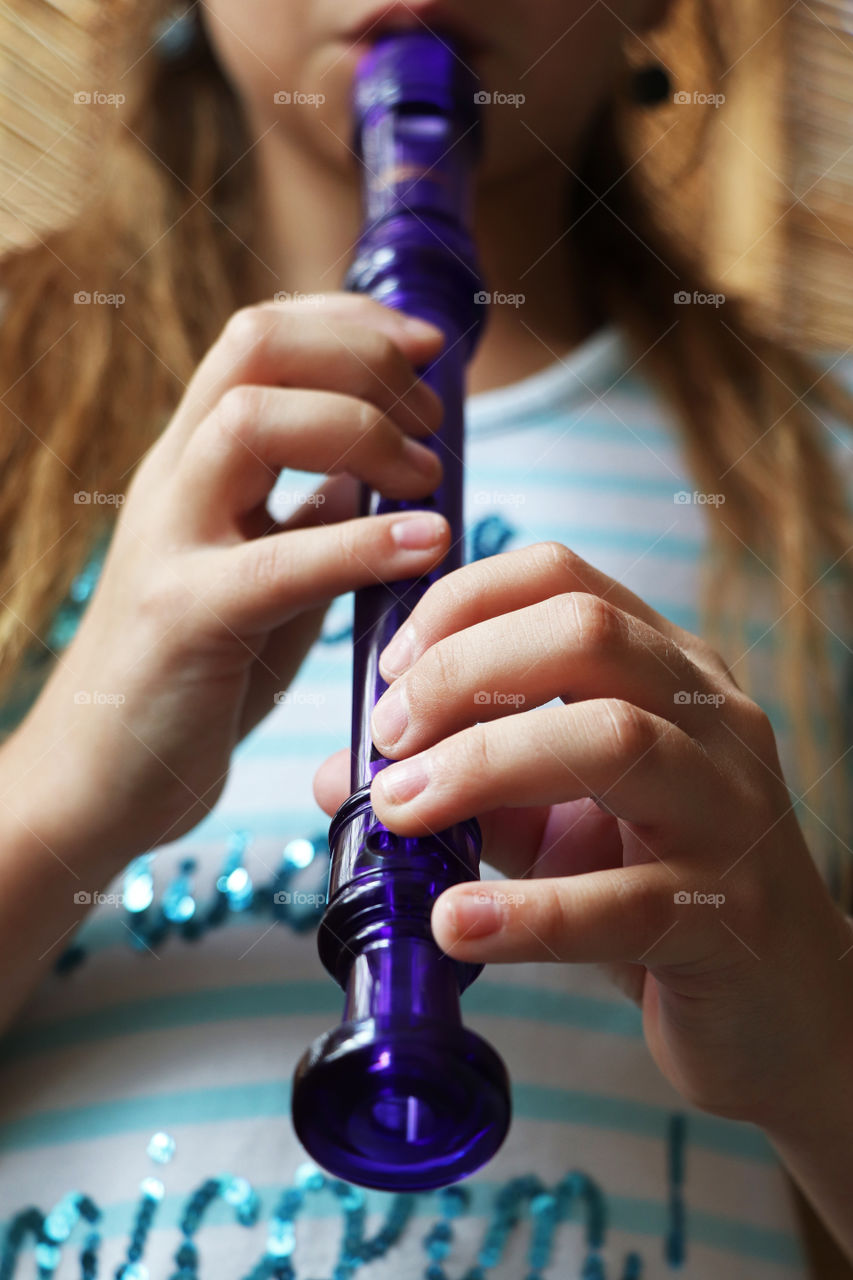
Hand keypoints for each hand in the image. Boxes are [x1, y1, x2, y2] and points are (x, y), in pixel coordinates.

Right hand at [3, 294, 450, 872]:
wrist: (97, 782)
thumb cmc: (191, 678)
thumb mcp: (263, 574)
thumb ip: (307, 514)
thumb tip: (375, 467)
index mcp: (192, 465)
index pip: (261, 337)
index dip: (351, 322)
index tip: (426, 347)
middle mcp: (173, 485)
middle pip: (254, 351)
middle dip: (362, 359)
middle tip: (434, 413)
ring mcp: (170, 546)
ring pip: (250, 424)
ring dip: (361, 430)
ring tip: (428, 478)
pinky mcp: (184, 622)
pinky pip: (279, 560)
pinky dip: (364, 542)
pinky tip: (429, 544)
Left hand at [315, 541, 852, 1128]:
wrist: (777, 1003)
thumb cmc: (655, 884)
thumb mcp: (552, 817)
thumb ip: (461, 782)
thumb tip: (343, 773)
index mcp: (668, 672)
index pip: (563, 580)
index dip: (462, 606)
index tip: (391, 669)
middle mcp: (709, 720)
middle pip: (586, 635)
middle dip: (463, 670)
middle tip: (390, 737)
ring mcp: (729, 812)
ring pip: (614, 741)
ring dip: (482, 765)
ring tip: (401, 812)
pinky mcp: (728, 917)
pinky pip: (625, 902)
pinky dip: (528, 912)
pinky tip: (454, 922)